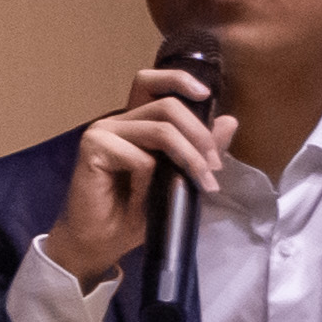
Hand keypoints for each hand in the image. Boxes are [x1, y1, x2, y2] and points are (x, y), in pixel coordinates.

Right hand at [35, 61, 235, 288]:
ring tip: (202, 184)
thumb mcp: (178, 179)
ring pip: (160, 129)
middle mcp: (119, 121)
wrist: (102, 242)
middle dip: (200, 134)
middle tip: (214, 167)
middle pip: (167, 105)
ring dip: (189, 157)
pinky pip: (139, 157)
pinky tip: (141, 197)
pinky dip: (149, 180)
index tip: (206, 95)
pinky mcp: (93, 149)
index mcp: (136, 122)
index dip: (179, 80)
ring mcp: (103, 132)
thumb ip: (199, 150)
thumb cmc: (135, 212)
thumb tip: (229, 121)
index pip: (152, 82)